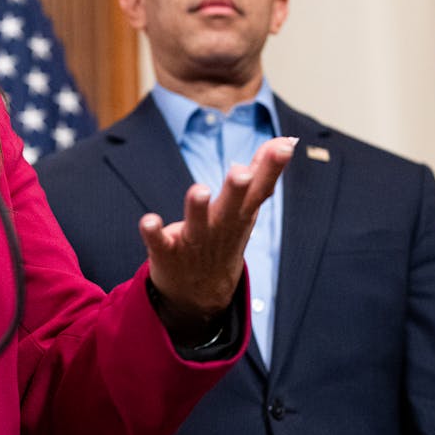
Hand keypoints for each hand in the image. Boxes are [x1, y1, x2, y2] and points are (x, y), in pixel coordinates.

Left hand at [141, 136, 297, 323]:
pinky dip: (154, 232)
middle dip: (236, 190)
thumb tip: (286, 139)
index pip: (259, 190)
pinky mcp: (167, 252)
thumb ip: (261, 173)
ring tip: (200, 190)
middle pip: (230, 208)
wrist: (200, 295)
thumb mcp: (246, 208)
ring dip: (198, 208)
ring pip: (197, 225)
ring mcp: (193, 242)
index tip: (284, 146)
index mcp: (239, 215)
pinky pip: (159, 242)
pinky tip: (148, 220)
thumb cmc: (223, 238)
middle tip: (241, 172)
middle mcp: (219, 228)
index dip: (271, 168)